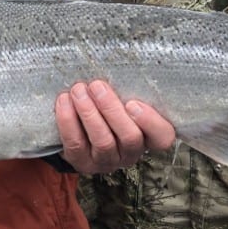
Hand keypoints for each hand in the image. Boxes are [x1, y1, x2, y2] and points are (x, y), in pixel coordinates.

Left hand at [55, 80, 175, 173]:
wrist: (78, 128)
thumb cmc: (106, 107)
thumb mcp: (122, 98)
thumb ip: (126, 90)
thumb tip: (118, 65)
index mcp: (148, 136)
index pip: (163, 137)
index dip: (151, 122)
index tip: (133, 102)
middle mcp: (130, 153)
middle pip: (129, 137)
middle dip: (111, 109)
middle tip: (97, 86)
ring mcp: (107, 161)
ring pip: (103, 141)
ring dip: (89, 112)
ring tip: (78, 90)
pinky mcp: (82, 162)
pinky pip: (76, 143)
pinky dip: (68, 120)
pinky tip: (64, 100)